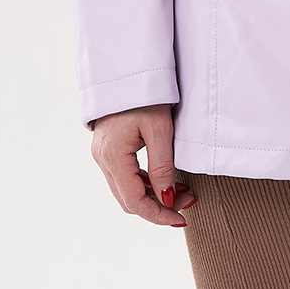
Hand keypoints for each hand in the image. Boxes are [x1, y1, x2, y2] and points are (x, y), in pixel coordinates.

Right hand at [90, 104, 196, 226]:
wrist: (129, 68)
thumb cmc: (146, 95)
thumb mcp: (160, 130)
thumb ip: (163, 167)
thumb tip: (167, 200)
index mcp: (113, 156)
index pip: (134, 201)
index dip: (158, 215)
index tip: (181, 219)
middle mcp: (102, 159)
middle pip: (128, 200)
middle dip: (159, 207)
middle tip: (188, 203)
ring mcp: (102, 154)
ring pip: (127, 190)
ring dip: (153, 196)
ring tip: (183, 191)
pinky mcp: (108, 149)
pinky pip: (125, 176)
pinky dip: (145, 183)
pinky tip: (166, 180)